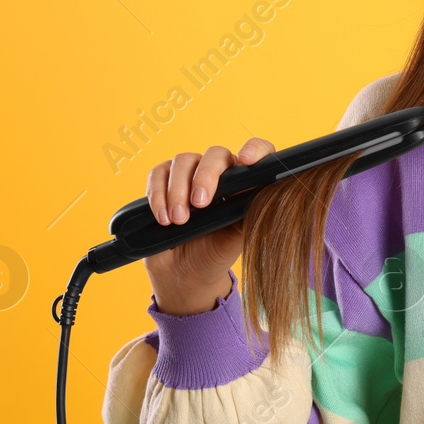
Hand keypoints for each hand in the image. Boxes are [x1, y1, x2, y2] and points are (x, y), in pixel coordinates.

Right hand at [142, 136, 275, 314]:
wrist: (184, 274)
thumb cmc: (216, 253)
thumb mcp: (238, 238)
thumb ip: (250, 215)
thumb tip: (266, 197)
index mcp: (244, 183)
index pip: (258, 153)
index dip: (255, 149)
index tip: (248, 159)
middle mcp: (219, 173)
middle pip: (215, 154)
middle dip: (205, 177)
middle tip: (199, 204)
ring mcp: (190, 175)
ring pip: (183, 161)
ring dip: (177, 190)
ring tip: (177, 220)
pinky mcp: (164, 182)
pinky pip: (158, 173)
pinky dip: (158, 194)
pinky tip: (162, 218)